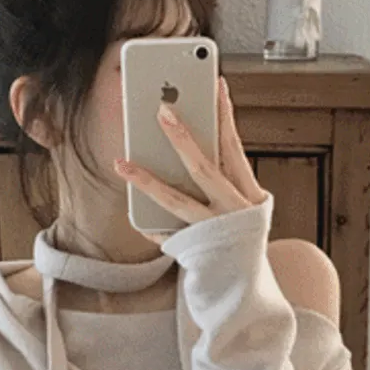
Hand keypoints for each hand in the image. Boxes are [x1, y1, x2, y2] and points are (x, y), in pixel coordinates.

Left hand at [113, 76, 268, 244]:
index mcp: (249, 194)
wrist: (246, 285)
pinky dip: (149, 223)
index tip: (215, 85)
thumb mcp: (247, 204)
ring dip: (146, 180)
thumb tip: (196, 140)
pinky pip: (165, 234)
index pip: (235, 147)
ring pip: (175, 201)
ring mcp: (211, 231)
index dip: (225, 115)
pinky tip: (133, 210)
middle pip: (204, 169)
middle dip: (182, 138)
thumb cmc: (242, 234)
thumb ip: (226, 176)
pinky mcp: (193, 250)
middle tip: (160, 109)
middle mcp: (232, 211)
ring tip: (121, 163)